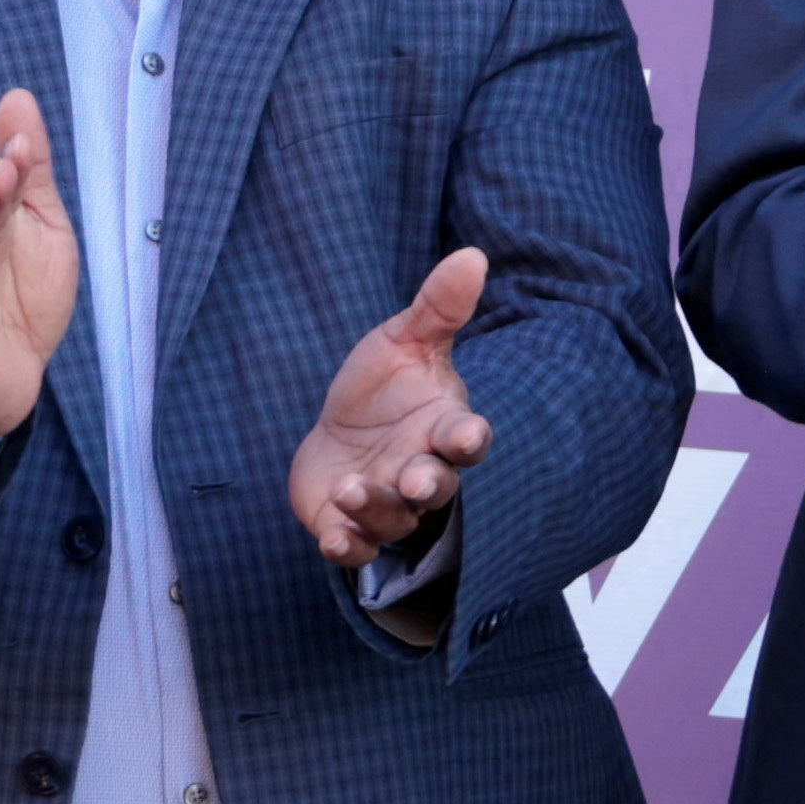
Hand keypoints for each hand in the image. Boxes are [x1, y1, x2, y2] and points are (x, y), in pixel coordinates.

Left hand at [295, 246, 496, 563]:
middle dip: (427, 483)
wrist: (338, 430)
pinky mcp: (350, 526)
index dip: (469, 439)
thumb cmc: (382, 386)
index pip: (468, 437)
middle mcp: (422, 470)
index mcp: (442, 426)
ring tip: (351, 488)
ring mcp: (388, 504)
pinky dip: (347, 547)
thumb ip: (438, 307)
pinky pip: (357, 548)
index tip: (466, 435)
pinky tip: (332, 538)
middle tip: (415, 478)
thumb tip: (472, 255)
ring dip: (376, 509)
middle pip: (438, 487)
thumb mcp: (404, 340)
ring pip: (395, 520)